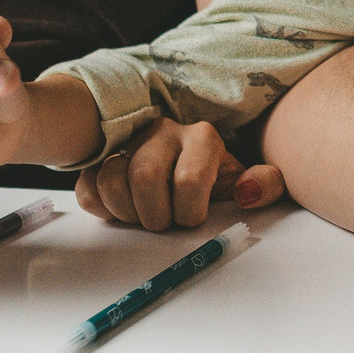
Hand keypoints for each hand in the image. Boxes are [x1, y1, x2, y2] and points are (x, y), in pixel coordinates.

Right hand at [75, 116, 287, 230]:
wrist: (186, 164)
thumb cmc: (214, 179)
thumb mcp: (243, 180)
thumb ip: (265, 184)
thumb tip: (248, 193)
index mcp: (202, 137)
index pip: (188, 180)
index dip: (188, 212)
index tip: (193, 218)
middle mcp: (163, 130)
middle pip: (143, 178)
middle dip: (155, 215)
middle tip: (165, 222)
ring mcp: (128, 142)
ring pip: (110, 181)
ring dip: (126, 212)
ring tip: (144, 216)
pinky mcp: (101, 157)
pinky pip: (88, 187)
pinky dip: (102, 208)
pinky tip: (123, 210)